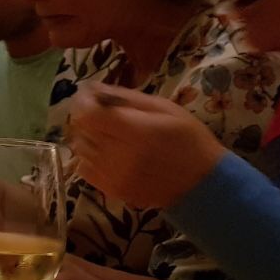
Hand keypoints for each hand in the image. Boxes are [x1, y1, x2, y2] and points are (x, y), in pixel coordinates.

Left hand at [68, 84, 224, 207]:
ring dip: (87, 137)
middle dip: (86, 117)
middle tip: (100, 112)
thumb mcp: (164, 108)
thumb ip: (127, 98)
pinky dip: (89, 158)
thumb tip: (95, 89)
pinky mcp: (110, 190)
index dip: (83, 102)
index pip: (89, 114)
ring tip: (106, 133)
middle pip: (81, 130)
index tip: (89, 96)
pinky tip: (106, 153)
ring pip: (79, 149)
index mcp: (135, 131)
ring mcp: (112, 176)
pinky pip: (83, 169)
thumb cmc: (187, 138)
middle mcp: (118, 155)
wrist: (200, 181)